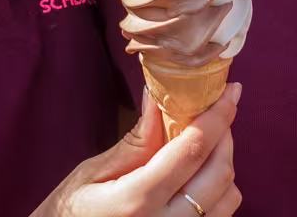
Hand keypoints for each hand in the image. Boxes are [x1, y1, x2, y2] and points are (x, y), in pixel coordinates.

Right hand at [36, 84, 241, 216]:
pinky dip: (218, 194)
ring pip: (227, 200)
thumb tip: (159, 95)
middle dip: (225, 137)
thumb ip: (135, 141)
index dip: (218, 116)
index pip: (192, 150)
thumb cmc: (66, 215)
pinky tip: (197, 179)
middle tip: (216, 114)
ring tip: (204, 147)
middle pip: (219, 175)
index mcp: (136, 201)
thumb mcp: (91, 174)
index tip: (231, 91)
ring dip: (224, 167)